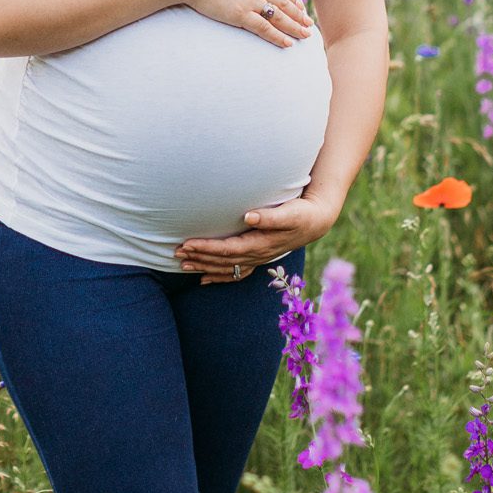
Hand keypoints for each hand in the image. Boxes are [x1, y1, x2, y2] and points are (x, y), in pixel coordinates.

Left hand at [173, 190, 341, 283]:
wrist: (315, 223)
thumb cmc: (301, 214)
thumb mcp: (290, 212)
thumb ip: (270, 216)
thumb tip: (249, 216)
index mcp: (261, 243)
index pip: (228, 249)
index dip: (207, 247)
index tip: (187, 243)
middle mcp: (257, 255)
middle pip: (222, 260)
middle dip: (199, 257)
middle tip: (176, 253)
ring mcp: (257, 259)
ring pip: (226, 268)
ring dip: (204, 267)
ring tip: (182, 265)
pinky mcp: (258, 258)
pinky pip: (235, 273)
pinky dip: (218, 277)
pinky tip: (203, 280)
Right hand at [175, 0, 313, 48]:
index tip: (300, 7)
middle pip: (284, 2)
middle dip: (298, 14)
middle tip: (309, 24)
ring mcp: (250, 1)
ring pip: (279, 16)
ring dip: (294, 27)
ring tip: (306, 35)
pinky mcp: (240, 15)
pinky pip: (264, 28)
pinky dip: (278, 37)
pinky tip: (288, 43)